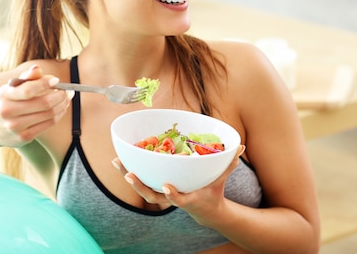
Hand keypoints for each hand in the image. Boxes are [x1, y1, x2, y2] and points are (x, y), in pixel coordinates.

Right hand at [0, 65, 73, 146]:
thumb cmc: (5, 103)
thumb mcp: (10, 88)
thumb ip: (25, 78)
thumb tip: (38, 68)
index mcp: (5, 96)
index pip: (28, 90)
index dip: (45, 84)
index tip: (56, 80)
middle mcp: (9, 112)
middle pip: (43, 103)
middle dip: (60, 96)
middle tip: (68, 91)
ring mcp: (16, 127)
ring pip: (49, 115)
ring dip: (62, 105)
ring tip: (67, 98)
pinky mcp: (24, 137)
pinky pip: (48, 124)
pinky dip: (58, 115)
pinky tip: (61, 109)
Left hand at [112, 145, 245, 217]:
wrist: (205, 211)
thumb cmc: (212, 192)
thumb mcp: (221, 179)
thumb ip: (228, 163)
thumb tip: (239, 146)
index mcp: (188, 197)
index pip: (179, 198)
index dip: (173, 194)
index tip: (166, 186)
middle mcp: (172, 198)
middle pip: (153, 195)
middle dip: (140, 186)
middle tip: (129, 175)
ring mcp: (162, 195)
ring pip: (143, 190)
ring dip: (129, 176)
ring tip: (117, 163)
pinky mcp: (156, 190)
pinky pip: (142, 181)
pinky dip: (130, 171)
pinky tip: (120, 160)